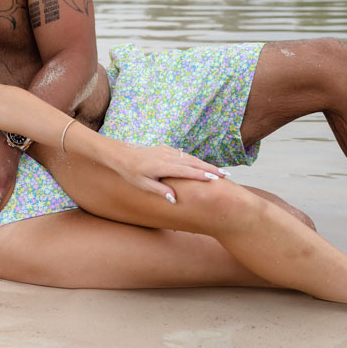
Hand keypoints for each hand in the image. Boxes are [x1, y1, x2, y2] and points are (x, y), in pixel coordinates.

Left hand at [104, 143, 227, 202]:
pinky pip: (184, 155)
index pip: (187, 171)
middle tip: (226, 176)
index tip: (216, 179)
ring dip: (204, 164)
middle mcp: (167, 156)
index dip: (202, 175)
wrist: (120, 154)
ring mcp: (167, 151)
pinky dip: (195, 160)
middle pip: (193, 163)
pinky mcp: (165, 149)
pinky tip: (202, 165)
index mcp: (163, 166)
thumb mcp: (142, 185)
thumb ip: (160, 190)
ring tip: (218, 171)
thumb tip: (175, 198)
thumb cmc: (130, 172)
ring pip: (190, 158)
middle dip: (210, 169)